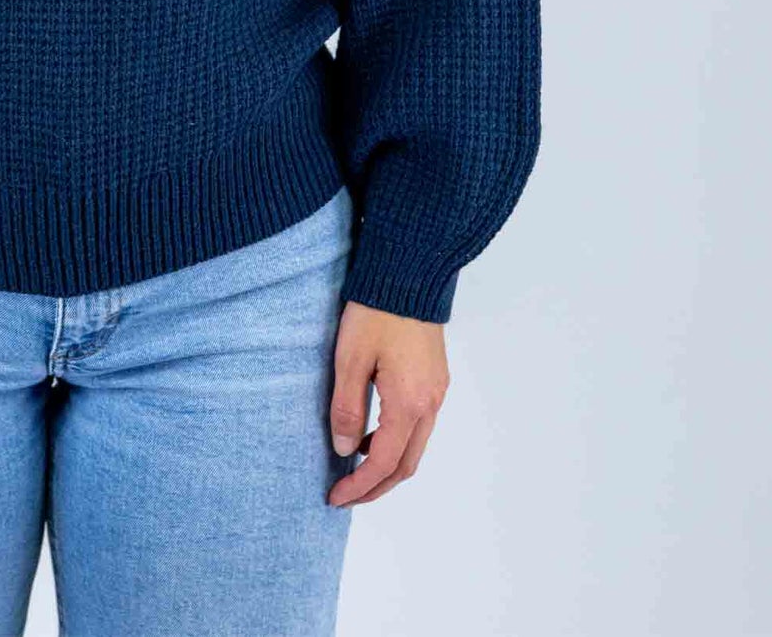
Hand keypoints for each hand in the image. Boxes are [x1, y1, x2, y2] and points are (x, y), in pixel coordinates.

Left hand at [325, 300, 448, 506]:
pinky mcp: (435, 378)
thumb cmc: (376, 311)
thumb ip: (347, 408)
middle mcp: (430, 402)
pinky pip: (418, 424)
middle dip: (376, 486)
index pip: (385, 463)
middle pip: (407, 464)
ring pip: (415, 446)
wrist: (408, 273)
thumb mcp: (350, 358)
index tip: (335, 498)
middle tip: (345, 494)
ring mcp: (436, 391)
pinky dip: (396, 440)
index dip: (360, 487)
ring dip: (387, 464)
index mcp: (409, 402)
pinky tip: (371, 433)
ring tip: (353, 467)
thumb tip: (345, 451)